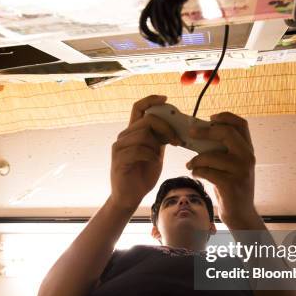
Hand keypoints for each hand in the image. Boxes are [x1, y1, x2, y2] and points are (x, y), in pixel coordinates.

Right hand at [110, 95, 179, 210]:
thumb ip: (161, 139)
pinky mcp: (118, 159)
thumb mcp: (156, 153)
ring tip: (159, 157)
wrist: (130, 196)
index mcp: (133, 132)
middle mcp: (124, 136)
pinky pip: (138, 150)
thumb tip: (175, 125)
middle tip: (177, 141)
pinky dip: (150, 155)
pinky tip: (154, 162)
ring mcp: (119, 146)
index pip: (139, 108)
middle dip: (166, 128)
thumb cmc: (143, 175)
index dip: (151, 100)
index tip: (166, 99)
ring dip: (156, 146)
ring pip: (143, 134)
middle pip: (147, 120)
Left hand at [185, 112, 260, 228]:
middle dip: (205, 131)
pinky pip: (207, 172)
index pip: (241, 124)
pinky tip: (195, 173)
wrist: (240, 213)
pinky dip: (197, 171)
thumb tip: (199, 133)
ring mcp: (241, 171)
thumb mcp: (232, 165)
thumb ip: (223, 150)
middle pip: (226, 133)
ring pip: (211, 155)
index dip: (226, 117)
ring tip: (190, 164)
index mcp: (248, 150)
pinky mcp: (231, 185)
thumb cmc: (231, 186)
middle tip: (190, 133)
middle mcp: (248, 158)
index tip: (210, 118)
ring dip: (196, 159)